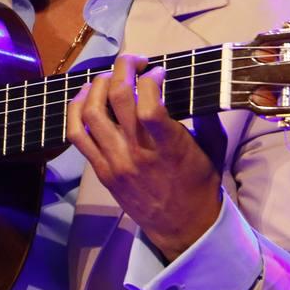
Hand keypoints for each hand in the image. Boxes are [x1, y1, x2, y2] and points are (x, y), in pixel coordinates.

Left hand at [67, 54, 222, 260]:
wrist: (183, 226)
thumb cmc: (200, 184)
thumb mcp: (212, 147)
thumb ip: (205, 115)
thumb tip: (193, 84)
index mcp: (168, 146)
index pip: (149, 103)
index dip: (150, 78)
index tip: (158, 71)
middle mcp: (138, 152)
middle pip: (117, 98)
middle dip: (123, 68)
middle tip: (134, 62)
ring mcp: (115, 162)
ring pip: (92, 113)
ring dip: (98, 86)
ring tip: (109, 77)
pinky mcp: (101, 171)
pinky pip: (77, 136)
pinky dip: (76, 111)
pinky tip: (86, 98)